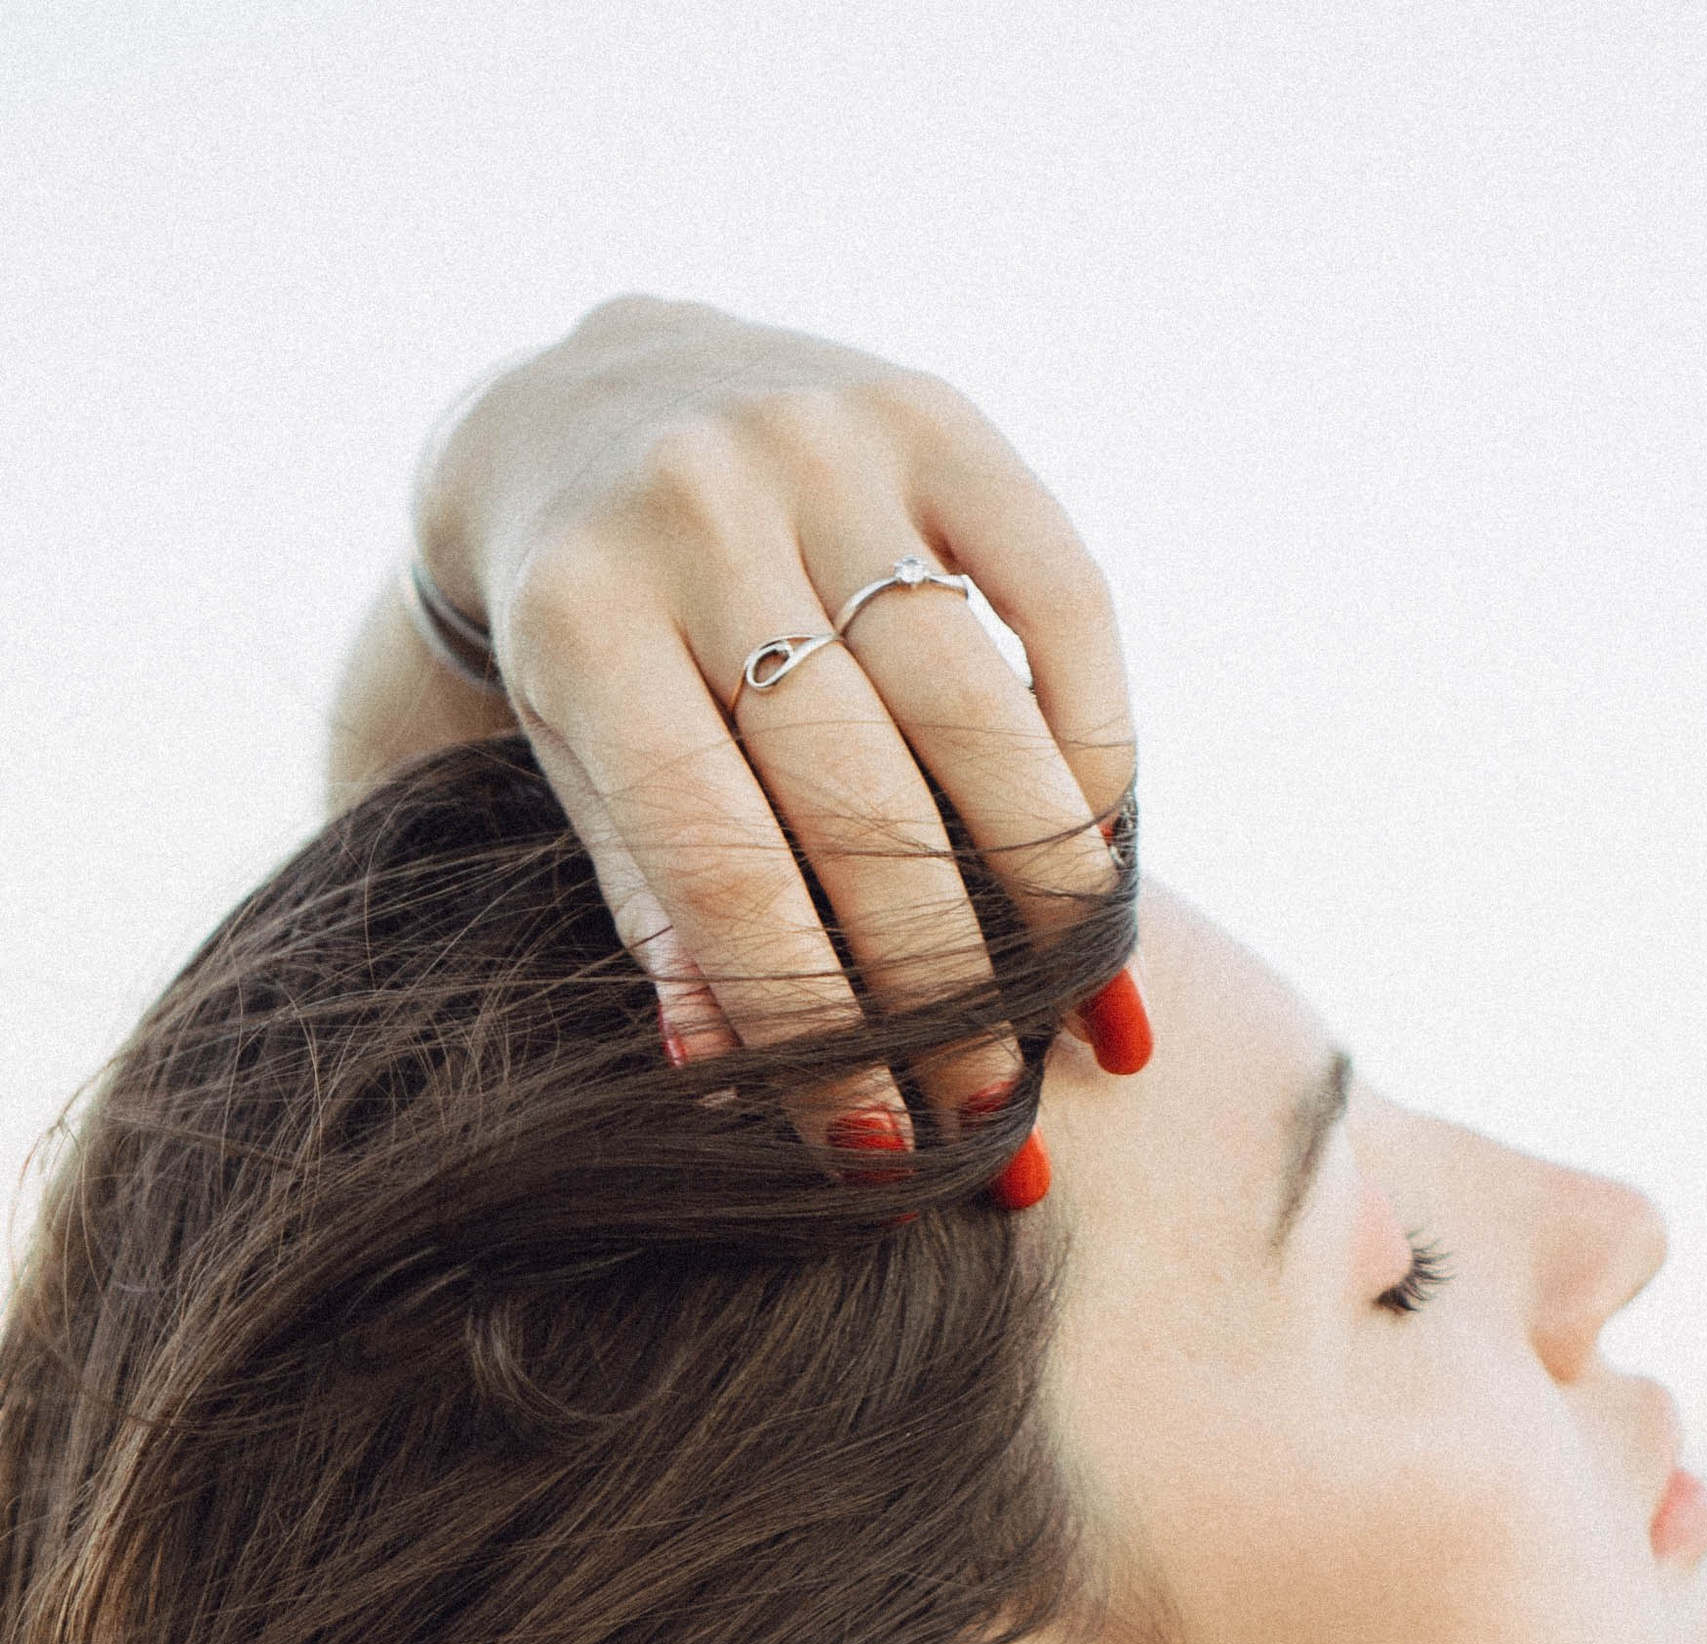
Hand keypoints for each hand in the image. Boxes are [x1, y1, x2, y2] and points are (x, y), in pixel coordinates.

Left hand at [412, 297, 1147, 1145]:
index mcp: (582, 620)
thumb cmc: (588, 636)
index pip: (723, 865)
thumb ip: (655, 903)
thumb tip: (723, 1074)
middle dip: (940, 984)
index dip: (811, 1025)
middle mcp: (699, 513)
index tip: (878, 1148)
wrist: (588, 400)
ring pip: (978, 708)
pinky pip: (1061, 598)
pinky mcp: (935, 415)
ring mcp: (824, 448)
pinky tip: (1096, 848)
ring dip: (1043, 887)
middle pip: (862, 801)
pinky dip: (1091, 740)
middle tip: (991, 1108)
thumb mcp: (578, 764)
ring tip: (1071, 1010)